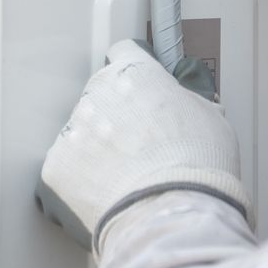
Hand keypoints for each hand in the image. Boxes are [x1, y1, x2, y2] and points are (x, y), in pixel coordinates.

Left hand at [38, 41, 248, 253]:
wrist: (171, 213)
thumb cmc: (197, 168)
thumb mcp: (211, 118)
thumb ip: (187, 100)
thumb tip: (183, 102)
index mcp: (135, 74)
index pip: (124, 54)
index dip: (135, 73)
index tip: (139, 87)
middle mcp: (98, 93)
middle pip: (101, 95)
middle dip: (116, 116)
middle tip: (140, 146)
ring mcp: (73, 130)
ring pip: (82, 132)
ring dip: (98, 148)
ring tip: (128, 176)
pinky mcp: (56, 165)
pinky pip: (66, 167)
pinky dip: (82, 179)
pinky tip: (109, 192)